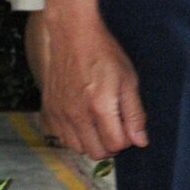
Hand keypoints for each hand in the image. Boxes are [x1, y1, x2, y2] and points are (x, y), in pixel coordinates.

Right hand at [41, 14, 146, 159]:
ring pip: (78, 148)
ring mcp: (59, 114)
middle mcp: (76, 115)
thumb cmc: (105, 56)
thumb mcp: (130, 82)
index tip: (130, 127)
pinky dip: (76, 136)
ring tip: (102, 124)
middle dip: (111, 145)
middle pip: (96, 152)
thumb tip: (140, 141)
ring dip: (93, 142)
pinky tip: (86, 121)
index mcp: (100, 107)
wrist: (74, 37)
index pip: (115, 145)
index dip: (128, 140)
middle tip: (118, 127)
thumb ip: (135, 114)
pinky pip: (63, 137)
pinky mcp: (49, 110)